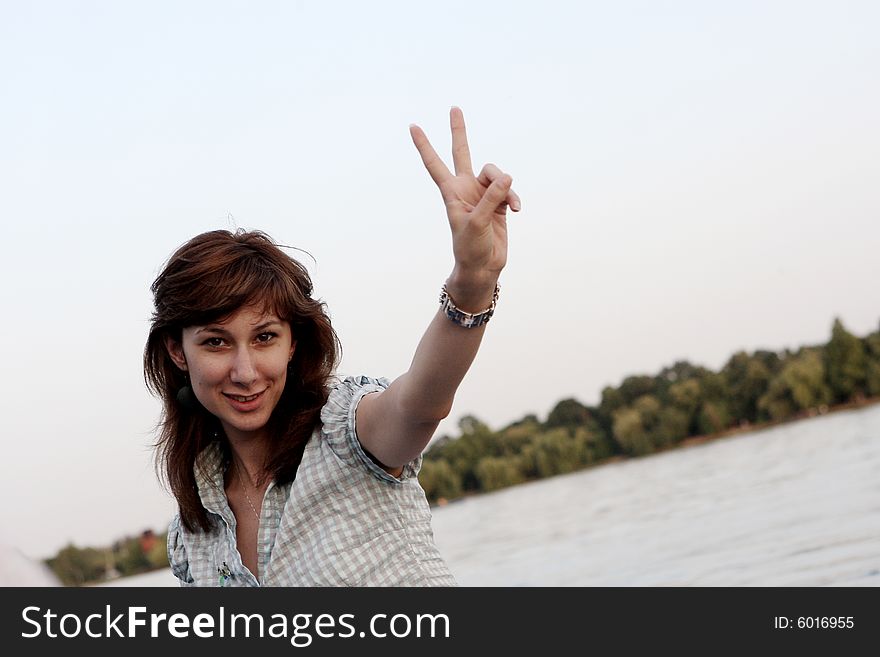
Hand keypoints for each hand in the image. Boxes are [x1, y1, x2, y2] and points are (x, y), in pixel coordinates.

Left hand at [410, 107, 519, 288]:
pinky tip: (516, 210)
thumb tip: (506, 175)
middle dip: (459, 132)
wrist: (482, 267)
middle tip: (454, 108)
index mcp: (451, 193)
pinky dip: (513, 197)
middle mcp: (466, 189)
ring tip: (510, 204)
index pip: (434, 164)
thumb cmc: (470, 248)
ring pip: (496, 173)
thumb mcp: (477, 223)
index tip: (412, 126)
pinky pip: (509, 190)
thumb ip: (492, 197)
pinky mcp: (498, 203)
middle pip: (463, 153)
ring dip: (505, 186)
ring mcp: (483, 194)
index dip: (424, 145)